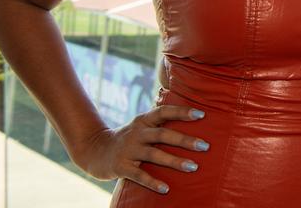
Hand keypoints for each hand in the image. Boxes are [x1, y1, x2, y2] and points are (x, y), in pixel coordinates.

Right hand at [71, 105, 208, 194]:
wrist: (94, 151)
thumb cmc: (129, 139)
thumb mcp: (142, 126)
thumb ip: (161, 124)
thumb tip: (194, 120)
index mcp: (143, 121)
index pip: (164, 111)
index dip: (182, 112)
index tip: (202, 115)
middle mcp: (137, 133)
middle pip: (163, 134)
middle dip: (185, 140)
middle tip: (205, 146)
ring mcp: (128, 150)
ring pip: (154, 154)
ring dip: (174, 161)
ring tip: (193, 167)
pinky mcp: (121, 167)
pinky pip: (139, 175)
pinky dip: (153, 182)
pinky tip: (166, 189)